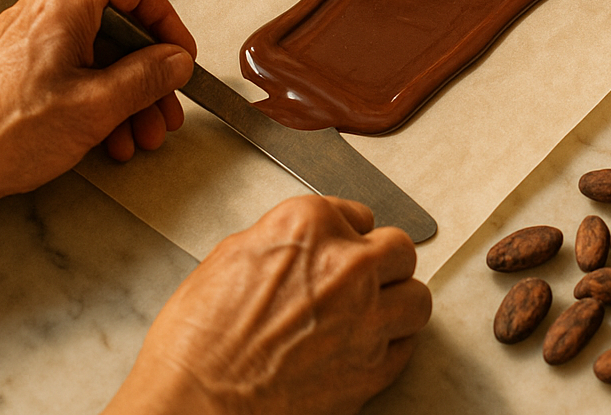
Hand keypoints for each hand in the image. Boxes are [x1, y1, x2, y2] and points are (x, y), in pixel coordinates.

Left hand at [0, 0, 195, 209]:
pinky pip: (76, 75)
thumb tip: (177, 61)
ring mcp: (32, 42)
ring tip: (142, 137)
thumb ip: (148, 77)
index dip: (167, 19)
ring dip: (129, 97)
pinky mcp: (22, 71)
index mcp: (66, 6)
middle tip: (167, 109)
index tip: (179, 57)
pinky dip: (100, 103)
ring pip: (101, 57)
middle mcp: (47, 14)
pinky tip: (111, 141)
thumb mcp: (98, 105)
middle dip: (150, 74)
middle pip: (121, 27)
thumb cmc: (7, 131)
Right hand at [105, 195, 431, 414]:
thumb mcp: (231, 257)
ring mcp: (366, 319)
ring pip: (416, 300)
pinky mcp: (371, 369)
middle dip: (382, 264)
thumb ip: (284, 240)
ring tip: (374, 314)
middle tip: (364, 278)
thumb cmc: (198, 339)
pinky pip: (405, 349)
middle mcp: (347, 266)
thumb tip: (304, 244)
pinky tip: (363, 348)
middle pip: (400, 251)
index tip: (343, 247)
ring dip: (397, 305)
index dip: (348, 236)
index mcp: (310, 226)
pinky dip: (389, 348)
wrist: (194, 402)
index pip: (360, 214)